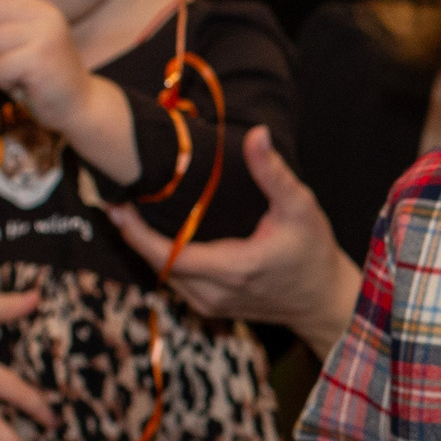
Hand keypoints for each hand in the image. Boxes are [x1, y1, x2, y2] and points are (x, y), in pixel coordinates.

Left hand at [0, 0, 94, 128]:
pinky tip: (28, 87)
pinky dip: (4, 82)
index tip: (14, 46)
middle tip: (18, 64)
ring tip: (23, 76)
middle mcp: (47, 16)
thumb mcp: (11, 57)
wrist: (79, 108)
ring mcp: (46, 35)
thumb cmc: (42, 82)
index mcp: (43, 10)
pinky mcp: (40, 58)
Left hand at [107, 126, 361, 350]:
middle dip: (132, 234)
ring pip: (163, 275)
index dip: (136, 233)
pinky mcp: (210, 307)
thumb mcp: (299, 208)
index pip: (168, 256)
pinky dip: (161, 259)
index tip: (118, 206)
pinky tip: (155, 235)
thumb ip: (273, 172)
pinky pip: (175, 282)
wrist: (323, 299)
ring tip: (129, 214)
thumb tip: (256, 133)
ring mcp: (210, 305)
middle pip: (156, 265)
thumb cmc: (313, 252)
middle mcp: (214, 293)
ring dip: (145, 248)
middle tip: (117, 201)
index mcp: (233, 268)